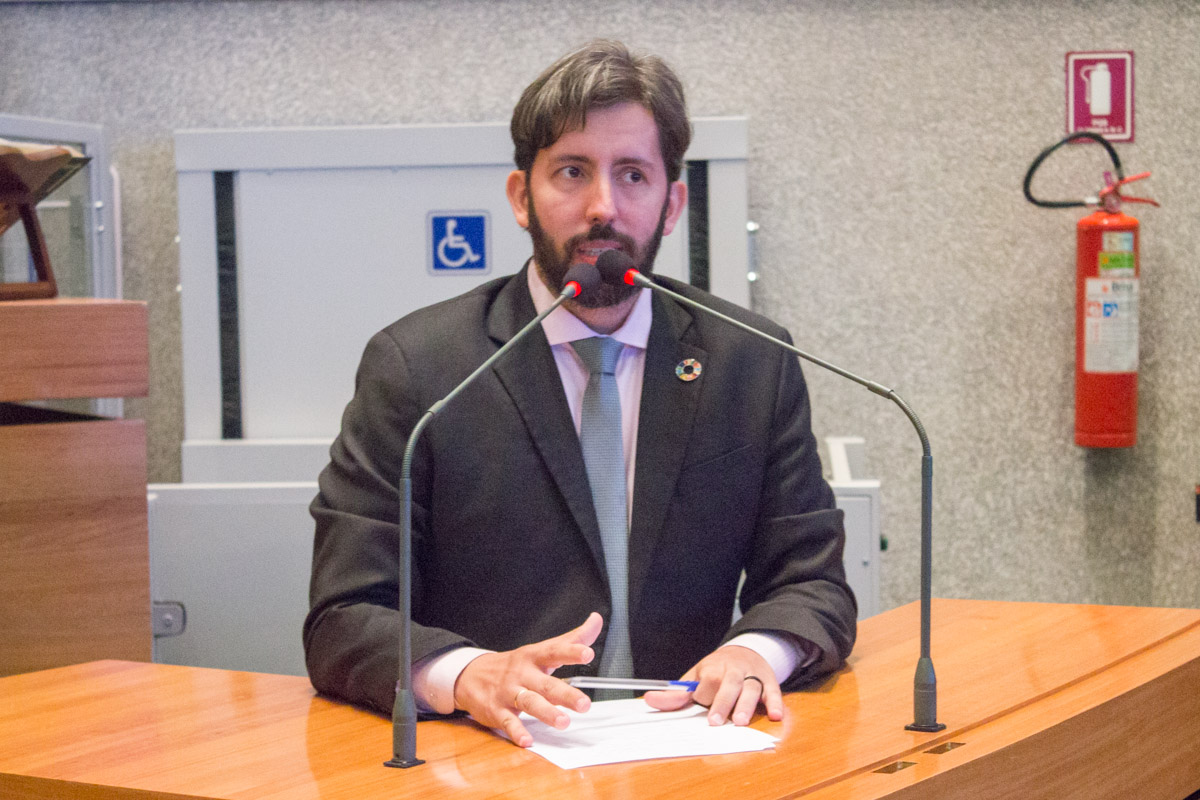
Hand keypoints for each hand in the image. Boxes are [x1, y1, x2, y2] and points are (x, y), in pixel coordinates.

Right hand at [453, 612, 601, 746]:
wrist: (472, 675)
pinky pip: (507, 722)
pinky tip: (527, 740)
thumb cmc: (516, 664)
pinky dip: (517, 732)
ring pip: (528, 702)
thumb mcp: (542, 649)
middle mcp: (522, 673)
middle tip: (584, 704)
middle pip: (546, 684)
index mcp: (534, 657)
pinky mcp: (496, 710)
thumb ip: (572, 639)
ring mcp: (508, 692)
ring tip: (562, 722)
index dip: (571, 652)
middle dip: (565, 694)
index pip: (554, 652)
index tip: (588, 654)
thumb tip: (597, 620)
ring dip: (546, 713)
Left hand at [642, 645, 783, 725]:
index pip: (708, 680)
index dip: (704, 693)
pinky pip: (774, 691)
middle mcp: (734, 670)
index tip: (699, 703)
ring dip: (746, 705)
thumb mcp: (694, 677)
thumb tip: (649, 700)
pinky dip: (776, 703)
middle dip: (722, 702)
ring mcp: (753, 675)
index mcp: (713, 668)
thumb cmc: (716, 670)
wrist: (745, 651)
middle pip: (729, 683)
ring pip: (751, 687)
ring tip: (740, 722)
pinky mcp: (769, 681)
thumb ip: (675, 693)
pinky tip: (776, 716)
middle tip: (715, 722)